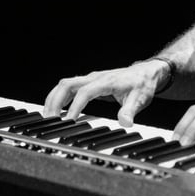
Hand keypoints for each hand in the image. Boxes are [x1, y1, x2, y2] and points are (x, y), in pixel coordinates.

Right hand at [42, 60, 169, 125]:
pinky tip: (57, 110)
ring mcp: (91, 79)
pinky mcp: (90, 82)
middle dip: (55, 101)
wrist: (147, 73)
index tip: (68, 122)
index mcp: (106, 81)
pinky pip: (69, 87)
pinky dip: (59, 97)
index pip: (84, 93)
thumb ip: (130, 111)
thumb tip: (125, 122)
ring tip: (48, 117)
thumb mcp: (140, 99)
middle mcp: (95, 77)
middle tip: (49, 120)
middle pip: (67, 85)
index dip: (74, 107)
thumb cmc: (143, 84)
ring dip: (54, 99)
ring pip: (65, 84)